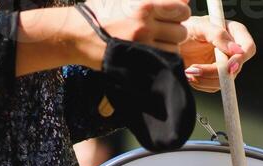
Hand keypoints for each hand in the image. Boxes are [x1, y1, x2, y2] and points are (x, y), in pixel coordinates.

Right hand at [69, 0, 190, 67]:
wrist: (81, 34)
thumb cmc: (102, 12)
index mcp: (143, 5)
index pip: (181, 9)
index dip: (180, 12)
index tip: (174, 14)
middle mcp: (145, 26)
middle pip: (182, 31)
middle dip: (176, 30)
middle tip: (165, 29)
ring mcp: (143, 47)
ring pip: (175, 49)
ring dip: (170, 46)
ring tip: (157, 42)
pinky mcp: (140, 62)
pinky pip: (164, 63)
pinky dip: (163, 58)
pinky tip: (154, 53)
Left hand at [178, 17, 255, 91]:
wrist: (169, 41)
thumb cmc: (183, 28)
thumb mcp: (198, 26)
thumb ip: (217, 35)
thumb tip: (236, 51)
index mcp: (234, 32)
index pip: (248, 48)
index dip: (240, 59)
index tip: (228, 67)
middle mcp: (232, 49)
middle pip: (235, 69)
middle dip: (214, 72)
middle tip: (193, 69)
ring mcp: (224, 64)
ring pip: (225, 81)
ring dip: (205, 80)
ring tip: (188, 71)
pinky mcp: (215, 76)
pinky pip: (214, 87)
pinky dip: (201, 83)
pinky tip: (189, 74)